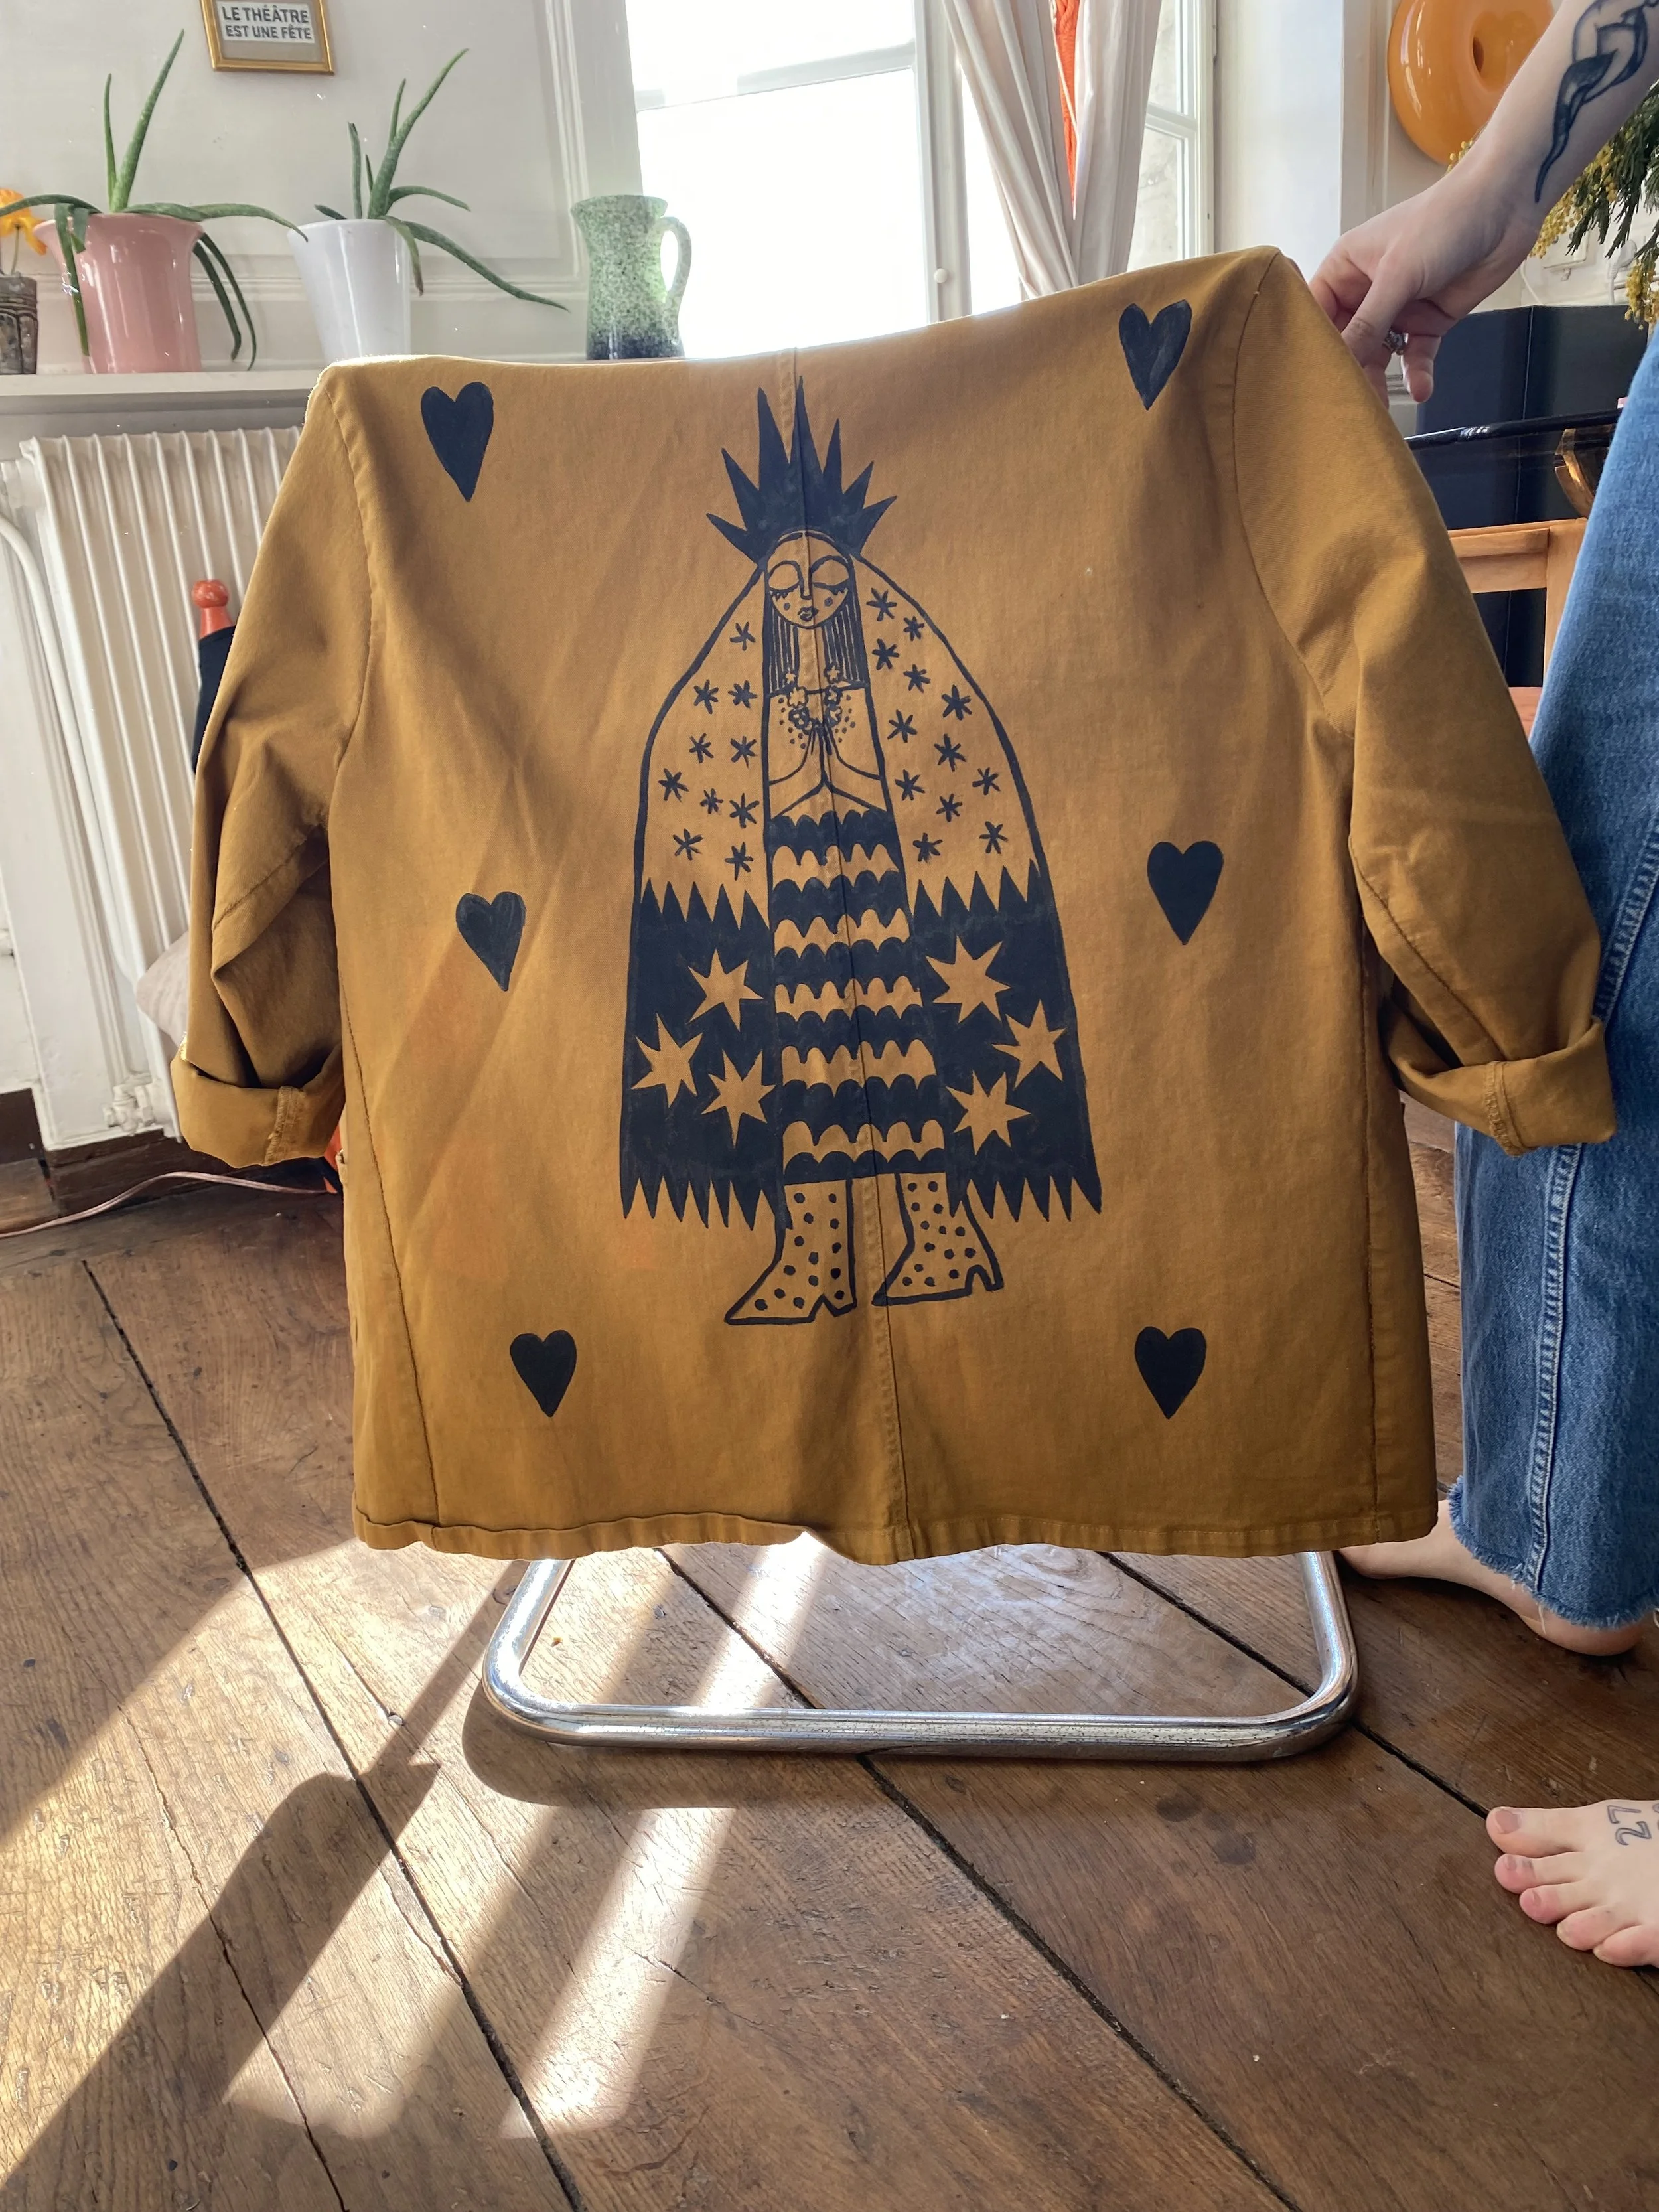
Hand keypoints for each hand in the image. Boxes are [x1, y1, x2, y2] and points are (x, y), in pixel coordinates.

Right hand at [1309, 158, 1541, 402]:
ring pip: (1378, 355)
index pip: (1314, 314)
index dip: (1309, 345)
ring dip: (1380, 381)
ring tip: (1380, 409)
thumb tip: (1339, 363)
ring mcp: (1398, 308)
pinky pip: (1415, 356)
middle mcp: (1367, 290)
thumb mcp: (1398, 274)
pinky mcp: (1429, 321)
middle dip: (1346, 370)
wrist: (1505, 208)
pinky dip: (1417, 373)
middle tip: (1341, 404)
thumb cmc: (1443, 221)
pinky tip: (1421, 389)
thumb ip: (1368, 323)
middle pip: (1345, 341)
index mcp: (1345, 268)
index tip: (1305, 379)